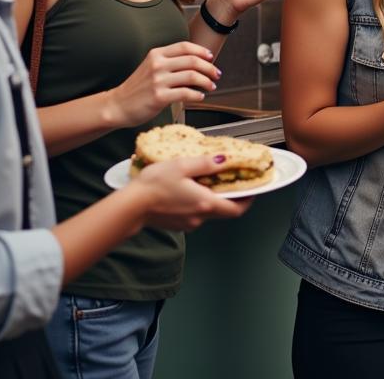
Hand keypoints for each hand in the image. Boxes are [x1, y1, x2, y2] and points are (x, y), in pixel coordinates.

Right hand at [109, 42, 221, 126]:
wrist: (117, 105)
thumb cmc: (138, 88)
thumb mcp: (151, 66)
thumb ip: (170, 61)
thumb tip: (198, 62)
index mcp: (156, 54)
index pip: (185, 47)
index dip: (201, 51)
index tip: (211, 57)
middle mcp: (157, 64)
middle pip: (192, 61)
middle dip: (209, 68)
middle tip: (216, 74)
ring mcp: (158, 81)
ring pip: (192, 76)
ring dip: (206, 82)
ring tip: (211, 86)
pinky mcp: (158, 97)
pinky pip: (185, 93)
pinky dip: (197, 95)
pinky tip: (200, 97)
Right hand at [133, 156, 250, 228]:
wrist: (129, 207)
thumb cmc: (153, 186)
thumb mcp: (182, 165)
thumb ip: (206, 163)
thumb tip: (224, 160)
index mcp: (205, 203)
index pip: (237, 208)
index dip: (249, 199)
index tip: (254, 188)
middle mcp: (199, 217)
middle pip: (225, 210)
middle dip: (233, 196)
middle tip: (235, 180)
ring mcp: (188, 223)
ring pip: (210, 211)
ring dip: (214, 197)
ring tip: (211, 179)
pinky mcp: (177, 223)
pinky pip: (196, 213)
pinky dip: (200, 201)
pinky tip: (192, 188)